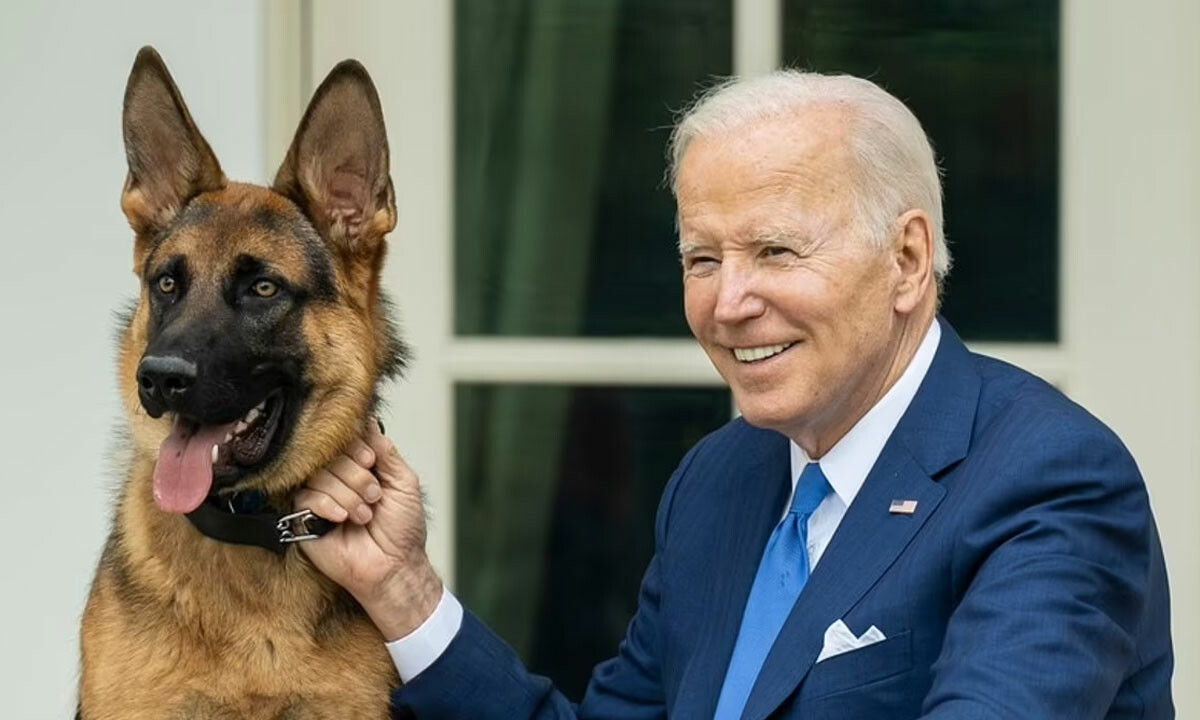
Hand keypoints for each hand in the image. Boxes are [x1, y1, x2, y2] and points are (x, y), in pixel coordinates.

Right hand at [295, 419, 442, 639]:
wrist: (394, 567)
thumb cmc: (402, 529)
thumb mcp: (404, 482)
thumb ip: (385, 450)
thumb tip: (368, 418)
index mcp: (358, 466)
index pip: (344, 438)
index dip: (356, 446)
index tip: (371, 462)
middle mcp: (336, 478)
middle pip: (329, 454)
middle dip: (357, 475)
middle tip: (374, 497)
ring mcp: (318, 498)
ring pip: (318, 475)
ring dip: (348, 495)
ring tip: (364, 515)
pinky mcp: (303, 519)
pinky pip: (306, 498)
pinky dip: (328, 506)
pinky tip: (342, 519)